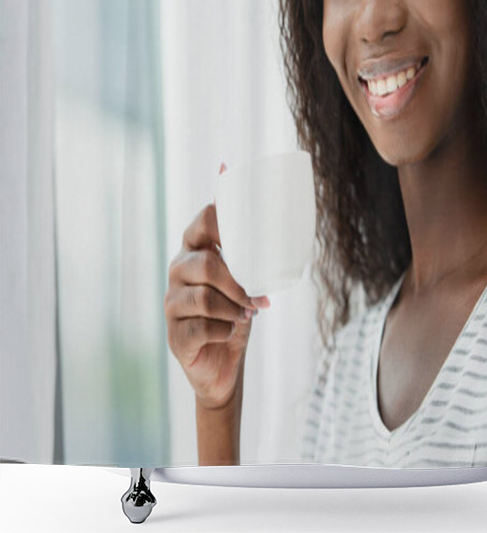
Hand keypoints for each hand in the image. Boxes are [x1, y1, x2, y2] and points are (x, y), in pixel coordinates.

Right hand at [164, 164, 269, 410]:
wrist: (224, 363)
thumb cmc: (235, 310)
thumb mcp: (245, 274)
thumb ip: (248, 245)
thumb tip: (242, 179)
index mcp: (195, 250)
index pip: (204, 221)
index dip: (224, 222)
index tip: (248, 237)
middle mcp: (178, 271)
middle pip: (206, 264)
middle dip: (238, 282)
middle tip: (257, 297)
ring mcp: (172, 304)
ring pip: (204, 298)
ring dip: (234, 308)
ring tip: (246, 315)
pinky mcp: (174, 335)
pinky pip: (201, 327)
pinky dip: (224, 330)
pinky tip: (229, 331)